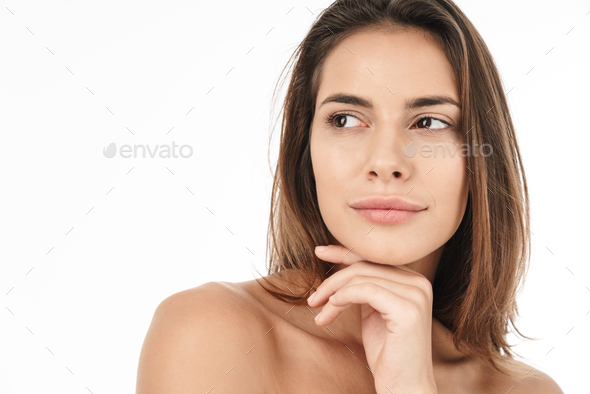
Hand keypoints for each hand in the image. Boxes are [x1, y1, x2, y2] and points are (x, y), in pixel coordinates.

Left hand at [308, 244, 437, 393]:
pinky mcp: (407, 309)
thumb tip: (341, 267)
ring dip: (332, 294)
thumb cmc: (388, 355)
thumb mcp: (373, 312)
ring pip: (361, 277)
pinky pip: (365, 290)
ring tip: (319, 312)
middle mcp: (419, 283)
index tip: (320, 252)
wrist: (405, 387)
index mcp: (413, 281)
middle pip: (364, 266)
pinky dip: (342, 297)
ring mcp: (416, 295)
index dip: (344, 252)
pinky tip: (330, 310)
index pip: (373, 258)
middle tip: (313, 299)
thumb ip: (365, 288)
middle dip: (332, 281)